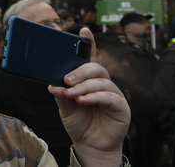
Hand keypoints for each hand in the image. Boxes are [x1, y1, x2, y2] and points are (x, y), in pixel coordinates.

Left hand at [49, 29, 129, 165]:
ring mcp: (113, 94)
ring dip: (84, 86)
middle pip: (96, 67)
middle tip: (66, 80)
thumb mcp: (65, 106)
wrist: (89, 145)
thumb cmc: (79, 123)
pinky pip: (109, 96)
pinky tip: (83, 100)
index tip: (83, 29)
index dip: (88, 42)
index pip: (89, 57)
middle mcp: (102, 83)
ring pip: (101, 81)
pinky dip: (95, 97)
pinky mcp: (121, 106)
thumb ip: (60, 93)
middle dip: (80, 71)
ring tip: (72, 93)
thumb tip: (54, 83)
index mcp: (88, 80)